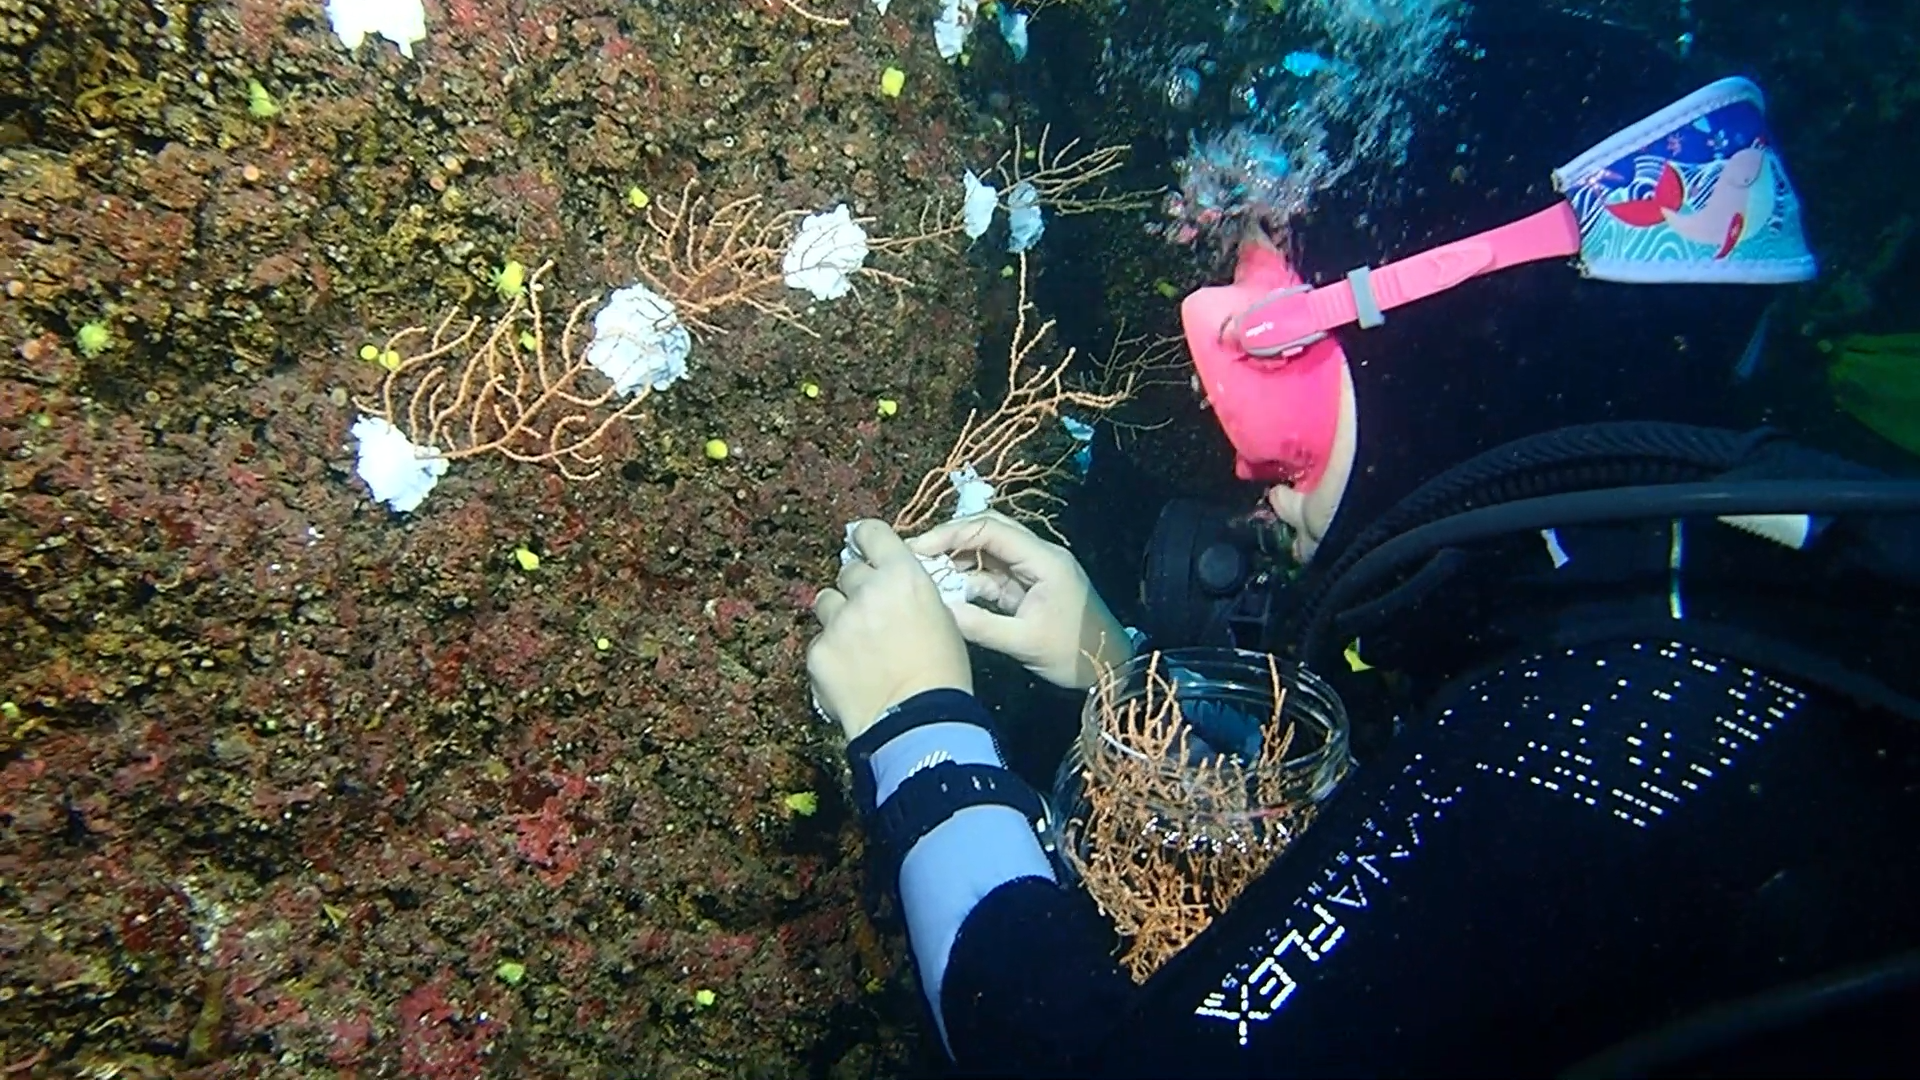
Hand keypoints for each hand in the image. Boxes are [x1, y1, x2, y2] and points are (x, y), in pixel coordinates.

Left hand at [808, 519, 973, 739]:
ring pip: (826, 603)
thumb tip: (891, 585)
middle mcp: (865, 591)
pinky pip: (819, 642)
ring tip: (858, 646)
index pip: (871, 533)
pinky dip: (831, 654)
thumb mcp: (942, 618)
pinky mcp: (817, 652)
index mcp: (902, 576)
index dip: (866, 539)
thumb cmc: (943, 673)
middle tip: (872, 617)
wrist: (918, 722)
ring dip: (838, 617)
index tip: (864, 546)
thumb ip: (910, 593)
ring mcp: (837, 622)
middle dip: (857, 589)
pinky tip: (850, 674)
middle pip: (847, 571)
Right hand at [907, 511, 1131, 690]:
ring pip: (989, 552)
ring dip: (959, 560)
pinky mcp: (1028, 588)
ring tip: (927, 574)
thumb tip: (937, 611)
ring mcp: (1034, 571)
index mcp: (1043, 559)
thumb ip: (979, 625)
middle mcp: (1039, 556)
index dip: (951, 534)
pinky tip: (948, 591)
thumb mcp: (1024, 642)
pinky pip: (994, 575)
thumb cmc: (1073, 653)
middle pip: (989, 531)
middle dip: (951, 540)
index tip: (918, 548)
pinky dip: (970, 580)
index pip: (991, 529)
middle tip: (917, 555)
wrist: (1109, 668)